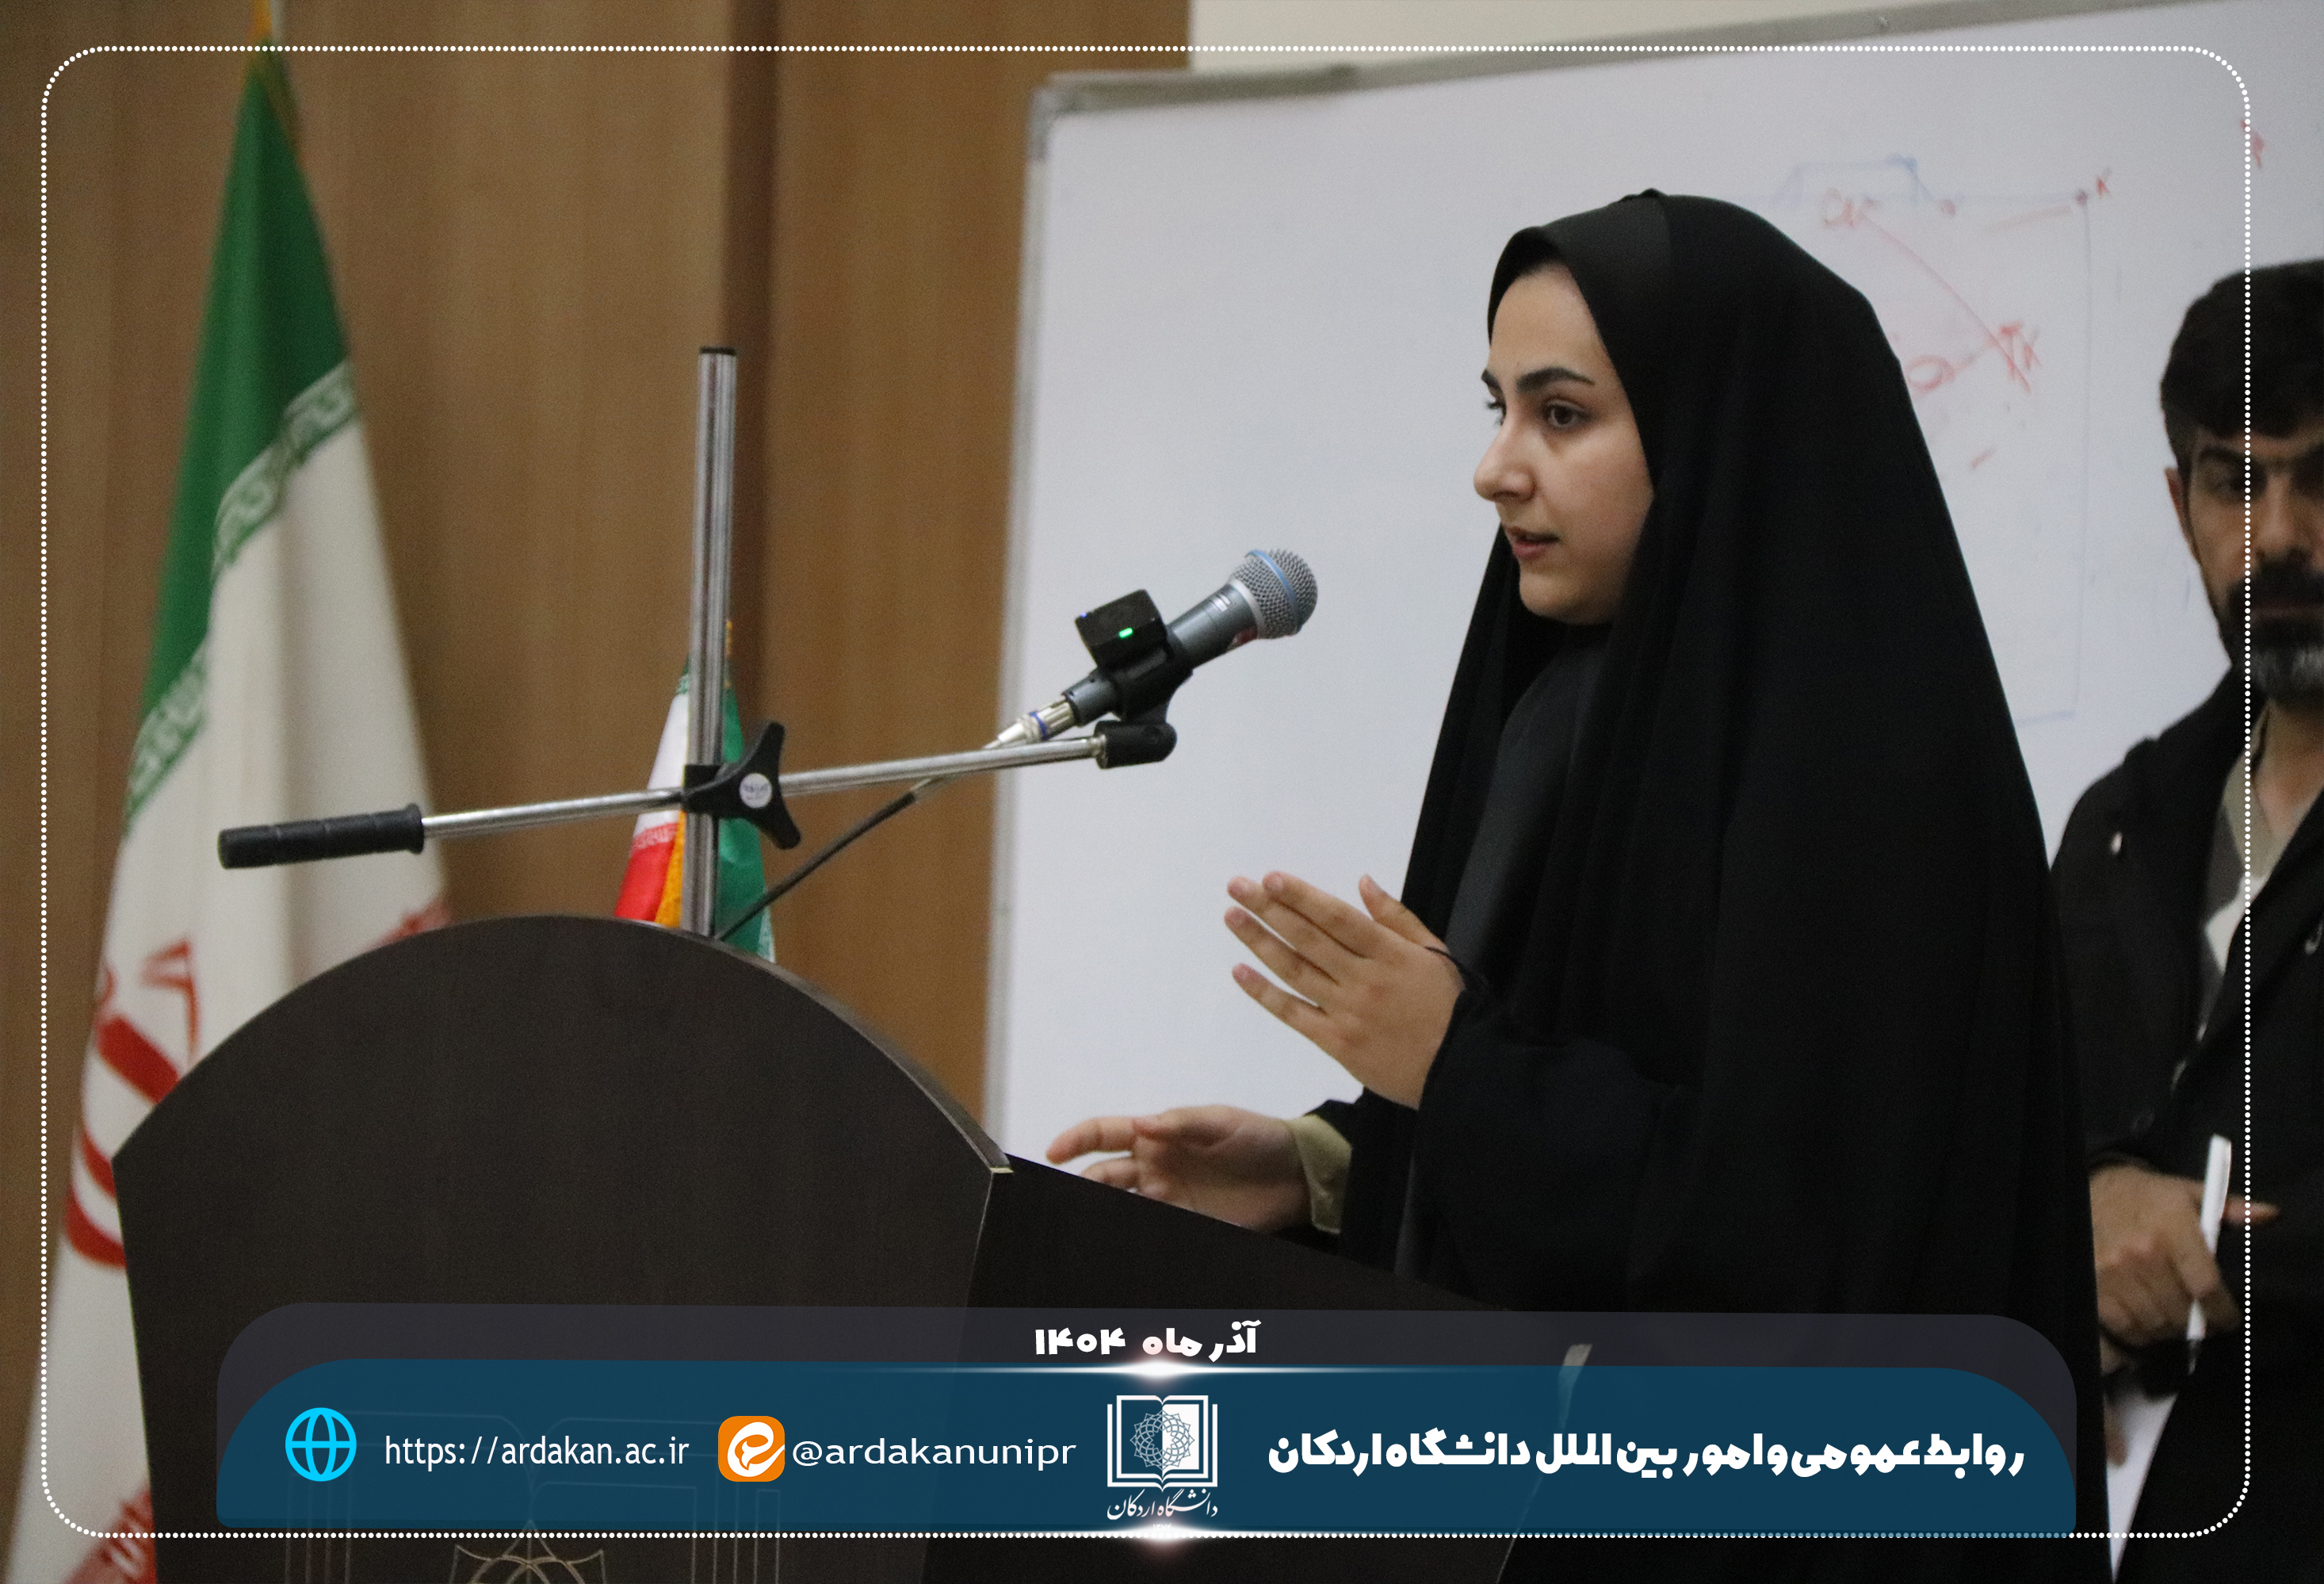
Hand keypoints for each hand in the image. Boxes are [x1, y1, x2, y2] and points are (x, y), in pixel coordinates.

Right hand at [1045, 1105, 1308, 1231]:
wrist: (1297, 1176)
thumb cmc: (1260, 1138)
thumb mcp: (1222, 1122)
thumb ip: (1182, 1123)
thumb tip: (1142, 1123)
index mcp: (1157, 1135)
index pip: (1105, 1134)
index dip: (1076, 1140)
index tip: (1054, 1152)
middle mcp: (1154, 1168)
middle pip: (1103, 1177)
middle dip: (1081, 1185)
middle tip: (1066, 1195)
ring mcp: (1167, 1199)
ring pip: (1121, 1206)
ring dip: (1101, 1211)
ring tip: (1085, 1222)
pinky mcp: (1187, 1225)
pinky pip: (1152, 1230)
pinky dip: (1133, 1234)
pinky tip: (1125, 1238)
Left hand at [1224, 872, 1464, 1107]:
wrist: (1460, 1069)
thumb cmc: (1450, 1007)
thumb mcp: (1434, 953)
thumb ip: (1397, 917)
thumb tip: (1362, 882)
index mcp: (1390, 953)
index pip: (1336, 917)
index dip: (1302, 896)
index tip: (1271, 878)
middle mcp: (1364, 979)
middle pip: (1308, 938)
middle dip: (1268, 909)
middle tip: (1237, 887)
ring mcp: (1347, 1012)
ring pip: (1295, 971)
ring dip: (1260, 942)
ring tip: (1232, 917)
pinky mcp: (1336, 1043)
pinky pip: (1294, 1014)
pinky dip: (1265, 994)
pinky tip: (1240, 972)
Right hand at [2088, 1162, 2276, 1346]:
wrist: (2090, 1188)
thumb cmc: (2146, 1196)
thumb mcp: (2189, 1193)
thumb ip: (2231, 1209)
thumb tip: (2270, 1216)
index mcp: (2171, 1230)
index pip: (2206, 1287)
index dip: (2221, 1313)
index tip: (2228, 1320)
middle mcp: (2141, 1254)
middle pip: (2180, 1312)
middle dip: (2196, 1324)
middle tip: (2200, 1321)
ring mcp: (2113, 1273)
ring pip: (2154, 1324)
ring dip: (2169, 1330)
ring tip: (2175, 1322)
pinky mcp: (2094, 1286)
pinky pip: (2125, 1326)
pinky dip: (2140, 1334)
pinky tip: (2147, 1323)